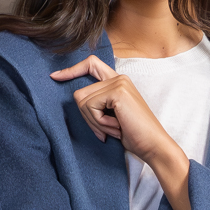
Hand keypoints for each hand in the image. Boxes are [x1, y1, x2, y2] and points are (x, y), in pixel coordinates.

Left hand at [52, 54, 190, 209]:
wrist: (153, 145)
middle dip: (88, 117)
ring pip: (82, 102)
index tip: (55, 76)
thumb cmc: (134, 135)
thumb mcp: (111, 115)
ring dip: (95, 122)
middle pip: (80, 93)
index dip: (72, 70)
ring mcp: (118, 83)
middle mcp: (118, 78)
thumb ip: (98, 103)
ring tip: (114, 128)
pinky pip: (90, 107)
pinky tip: (117, 127)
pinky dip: (100, 123)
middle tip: (107, 129)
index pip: (90, 64)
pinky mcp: (117, 92)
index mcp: (118, 81)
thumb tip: (77, 99)